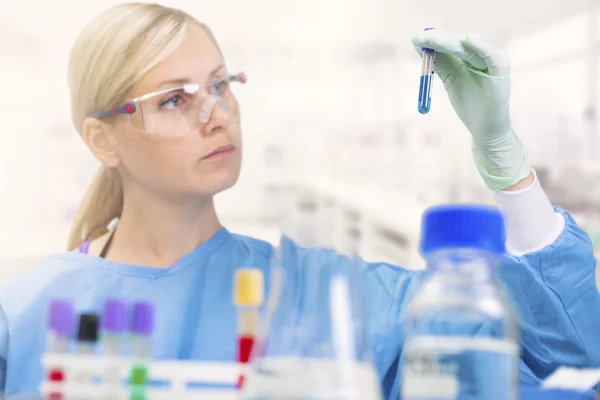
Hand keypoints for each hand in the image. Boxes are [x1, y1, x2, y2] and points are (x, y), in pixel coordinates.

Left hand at [412, 29, 530, 190]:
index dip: (434, 39)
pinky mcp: (501, 71)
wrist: (484, 128)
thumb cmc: (470, 105)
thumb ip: (440, 63)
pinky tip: (466, 40)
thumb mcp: (450, 80)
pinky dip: (479, 47)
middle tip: (420, 37)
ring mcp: (492, 62)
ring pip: (468, 48)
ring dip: (448, 42)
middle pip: (457, 43)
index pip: (450, 43)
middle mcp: (482, 55)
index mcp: (470, 57)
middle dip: (437, 39)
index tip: (416, 38)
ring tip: (431, 39)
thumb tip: (420, 45)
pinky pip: (491, 56)